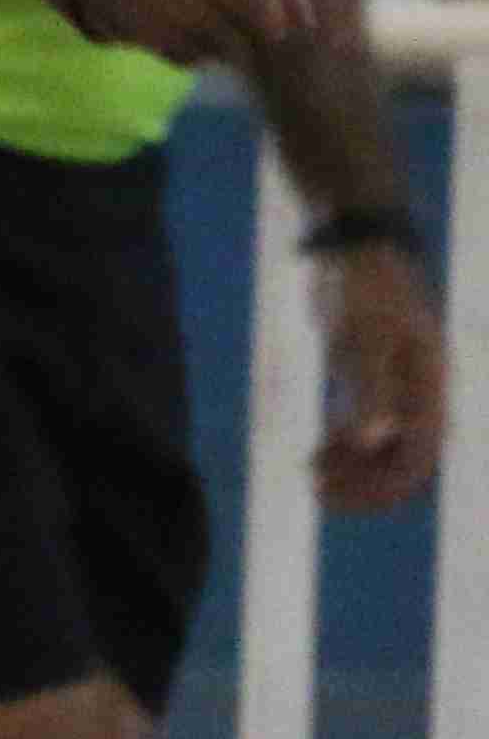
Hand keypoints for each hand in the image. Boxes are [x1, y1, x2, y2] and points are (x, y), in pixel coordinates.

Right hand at [64, 0, 308, 69]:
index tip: (304, 19)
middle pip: (260, 11)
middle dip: (273, 30)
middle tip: (277, 39)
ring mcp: (175, 3)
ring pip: (225, 39)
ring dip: (230, 45)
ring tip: (223, 42)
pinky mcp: (148, 31)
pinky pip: (187, 54)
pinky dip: (194, 55)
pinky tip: (187, 45)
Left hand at [315, 244, 446, 514]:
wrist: (355, 248)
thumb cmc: (361, 287)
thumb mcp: (360, 336)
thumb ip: (370, 388)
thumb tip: (374, 440)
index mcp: (428, 387)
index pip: (417, 461)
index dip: (378, 488)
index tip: (328, 490)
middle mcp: (421, 395)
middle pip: (404, 466)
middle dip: (363, 486)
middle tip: (313, 484)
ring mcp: (400, 391)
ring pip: (386, 455)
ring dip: (354, 473)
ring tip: (310, 467)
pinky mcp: (376, 385)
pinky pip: (371, 436)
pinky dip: (347, 452)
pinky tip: (316, 452)